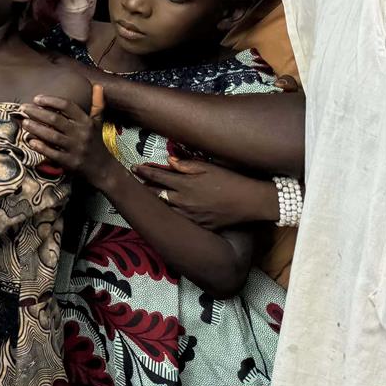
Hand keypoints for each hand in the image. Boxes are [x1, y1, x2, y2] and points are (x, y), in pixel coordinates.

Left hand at [23, 90, 109, 181]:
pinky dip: (40, 147)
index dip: (51, 100)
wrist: (104, 169)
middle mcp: (82, 134)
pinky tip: (30, 141)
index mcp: (87, 122)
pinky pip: (52, 153)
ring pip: (52, 136)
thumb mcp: (98, 123)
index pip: (68, 106)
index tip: (37, 98)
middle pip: (56, 119)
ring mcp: (76, 148)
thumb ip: (97, 104)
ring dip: (36, 128)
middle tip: (23, 108)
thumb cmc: (96, 142)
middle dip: (37, 113)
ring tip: (24, 122)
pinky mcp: (70, 162)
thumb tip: (98, 86)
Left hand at [134, 158, 279, 230]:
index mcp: (185, 184)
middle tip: (135, 182)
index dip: (144, 171)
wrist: (251, 201)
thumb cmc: (231, 180)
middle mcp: (184, 201)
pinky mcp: (200, 225)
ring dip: (155, 201)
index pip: (158, 176)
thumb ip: (186, 164)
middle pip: (156, 194)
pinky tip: (167, 211)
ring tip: (146, 196)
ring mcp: (191, 215)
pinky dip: (171, 213)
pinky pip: (180, 219)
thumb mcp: (209, 167)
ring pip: (165, 208)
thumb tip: (169, 160)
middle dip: (144, 187)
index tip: (134, 168)